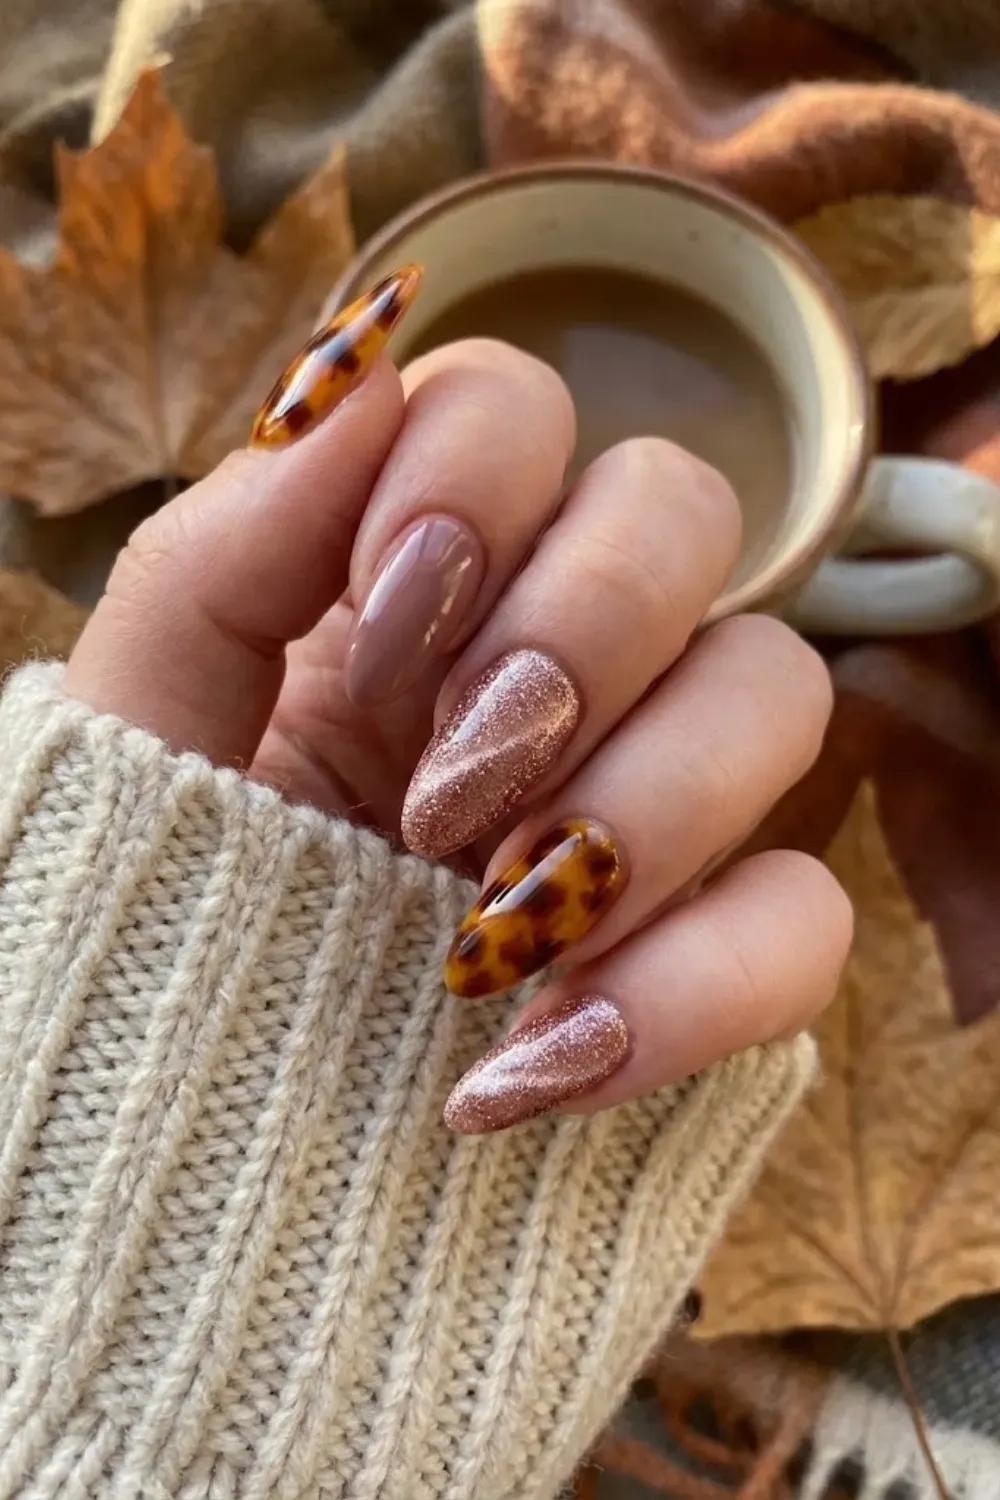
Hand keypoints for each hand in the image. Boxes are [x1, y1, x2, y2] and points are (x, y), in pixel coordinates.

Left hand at [64, 268, 851, 1131]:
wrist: (196, 1142)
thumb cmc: (156, 916)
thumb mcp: (143, 729)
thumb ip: (223, 549)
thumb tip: (366, 367)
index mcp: (417, 587)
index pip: (520, 409)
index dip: (476, 483)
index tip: (386, 628)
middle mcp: (554, 662)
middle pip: (684, 509)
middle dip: (578, 629)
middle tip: (449, 786)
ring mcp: (645, 798)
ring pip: (778, 688)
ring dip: (642, 806)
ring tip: (488, 935)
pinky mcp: (706, 951)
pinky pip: (803, 916)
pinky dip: (696, 985)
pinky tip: (544, 1057)